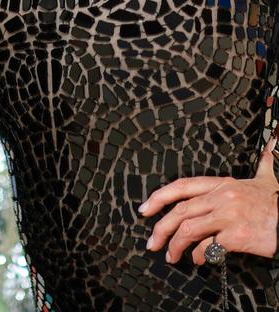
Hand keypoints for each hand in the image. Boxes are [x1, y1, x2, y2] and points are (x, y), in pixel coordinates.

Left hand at [140, 137, 278, 263]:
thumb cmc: (277, 203)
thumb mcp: (265, 180)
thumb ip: (262, 166)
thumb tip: (268, 149)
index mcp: (222, 184)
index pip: (182, 186)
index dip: (160, 196)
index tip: (145, 208)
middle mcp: (221, 197)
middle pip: (180, 210)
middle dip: (161, 227)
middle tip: (151, 242)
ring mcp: (227, 215)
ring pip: (188, 228)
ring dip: (175, 245)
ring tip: (171, 256)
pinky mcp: (235, 235)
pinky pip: (208, 246)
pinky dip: (198, 255)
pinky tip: (197, 260)